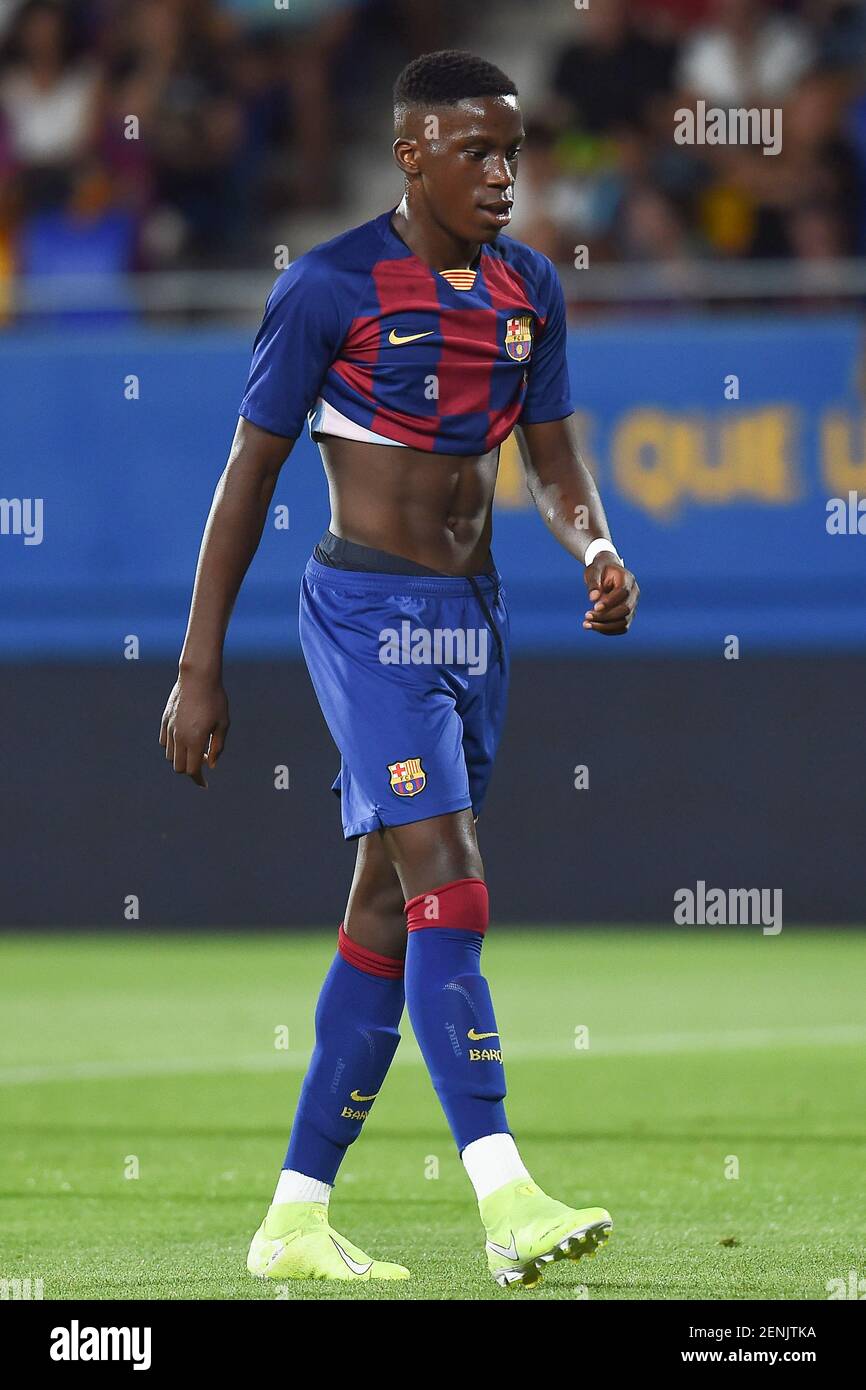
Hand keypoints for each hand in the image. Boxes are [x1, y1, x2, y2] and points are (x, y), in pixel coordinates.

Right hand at [159, 672, 229, 786]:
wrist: (198, 677)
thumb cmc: (215, 700)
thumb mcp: (223, 724)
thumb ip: (217, 747)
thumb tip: (211, 765)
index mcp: (195, 740)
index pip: (193, 770)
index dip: (198, 780)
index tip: (204, 784)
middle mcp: (179, 737)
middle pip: (179, 767)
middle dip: (190, 770)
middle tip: (204, 760)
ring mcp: (170, 729)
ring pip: (170, 756)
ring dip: (181, 758)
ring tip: (195, 748)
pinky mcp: (165, 720)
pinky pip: (164, 742)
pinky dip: (173, 747)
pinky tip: (184, 739)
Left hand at [582, 557, 638, 635]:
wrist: (606, 571)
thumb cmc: (599, 569)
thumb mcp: (594, 571)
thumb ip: (593, 583)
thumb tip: (593, 599)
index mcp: (627, 579)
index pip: (623, 592)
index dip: (610, 602)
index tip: (594, 607)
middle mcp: (634, 593)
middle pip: (626, 609)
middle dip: (605, 616)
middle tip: (586, 615)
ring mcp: (633, 605)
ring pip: (624, 622)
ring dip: (605, 626)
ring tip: (586, 624)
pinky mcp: (628, 615)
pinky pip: (621, 628)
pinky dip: (607, 630)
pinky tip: (593, 626)